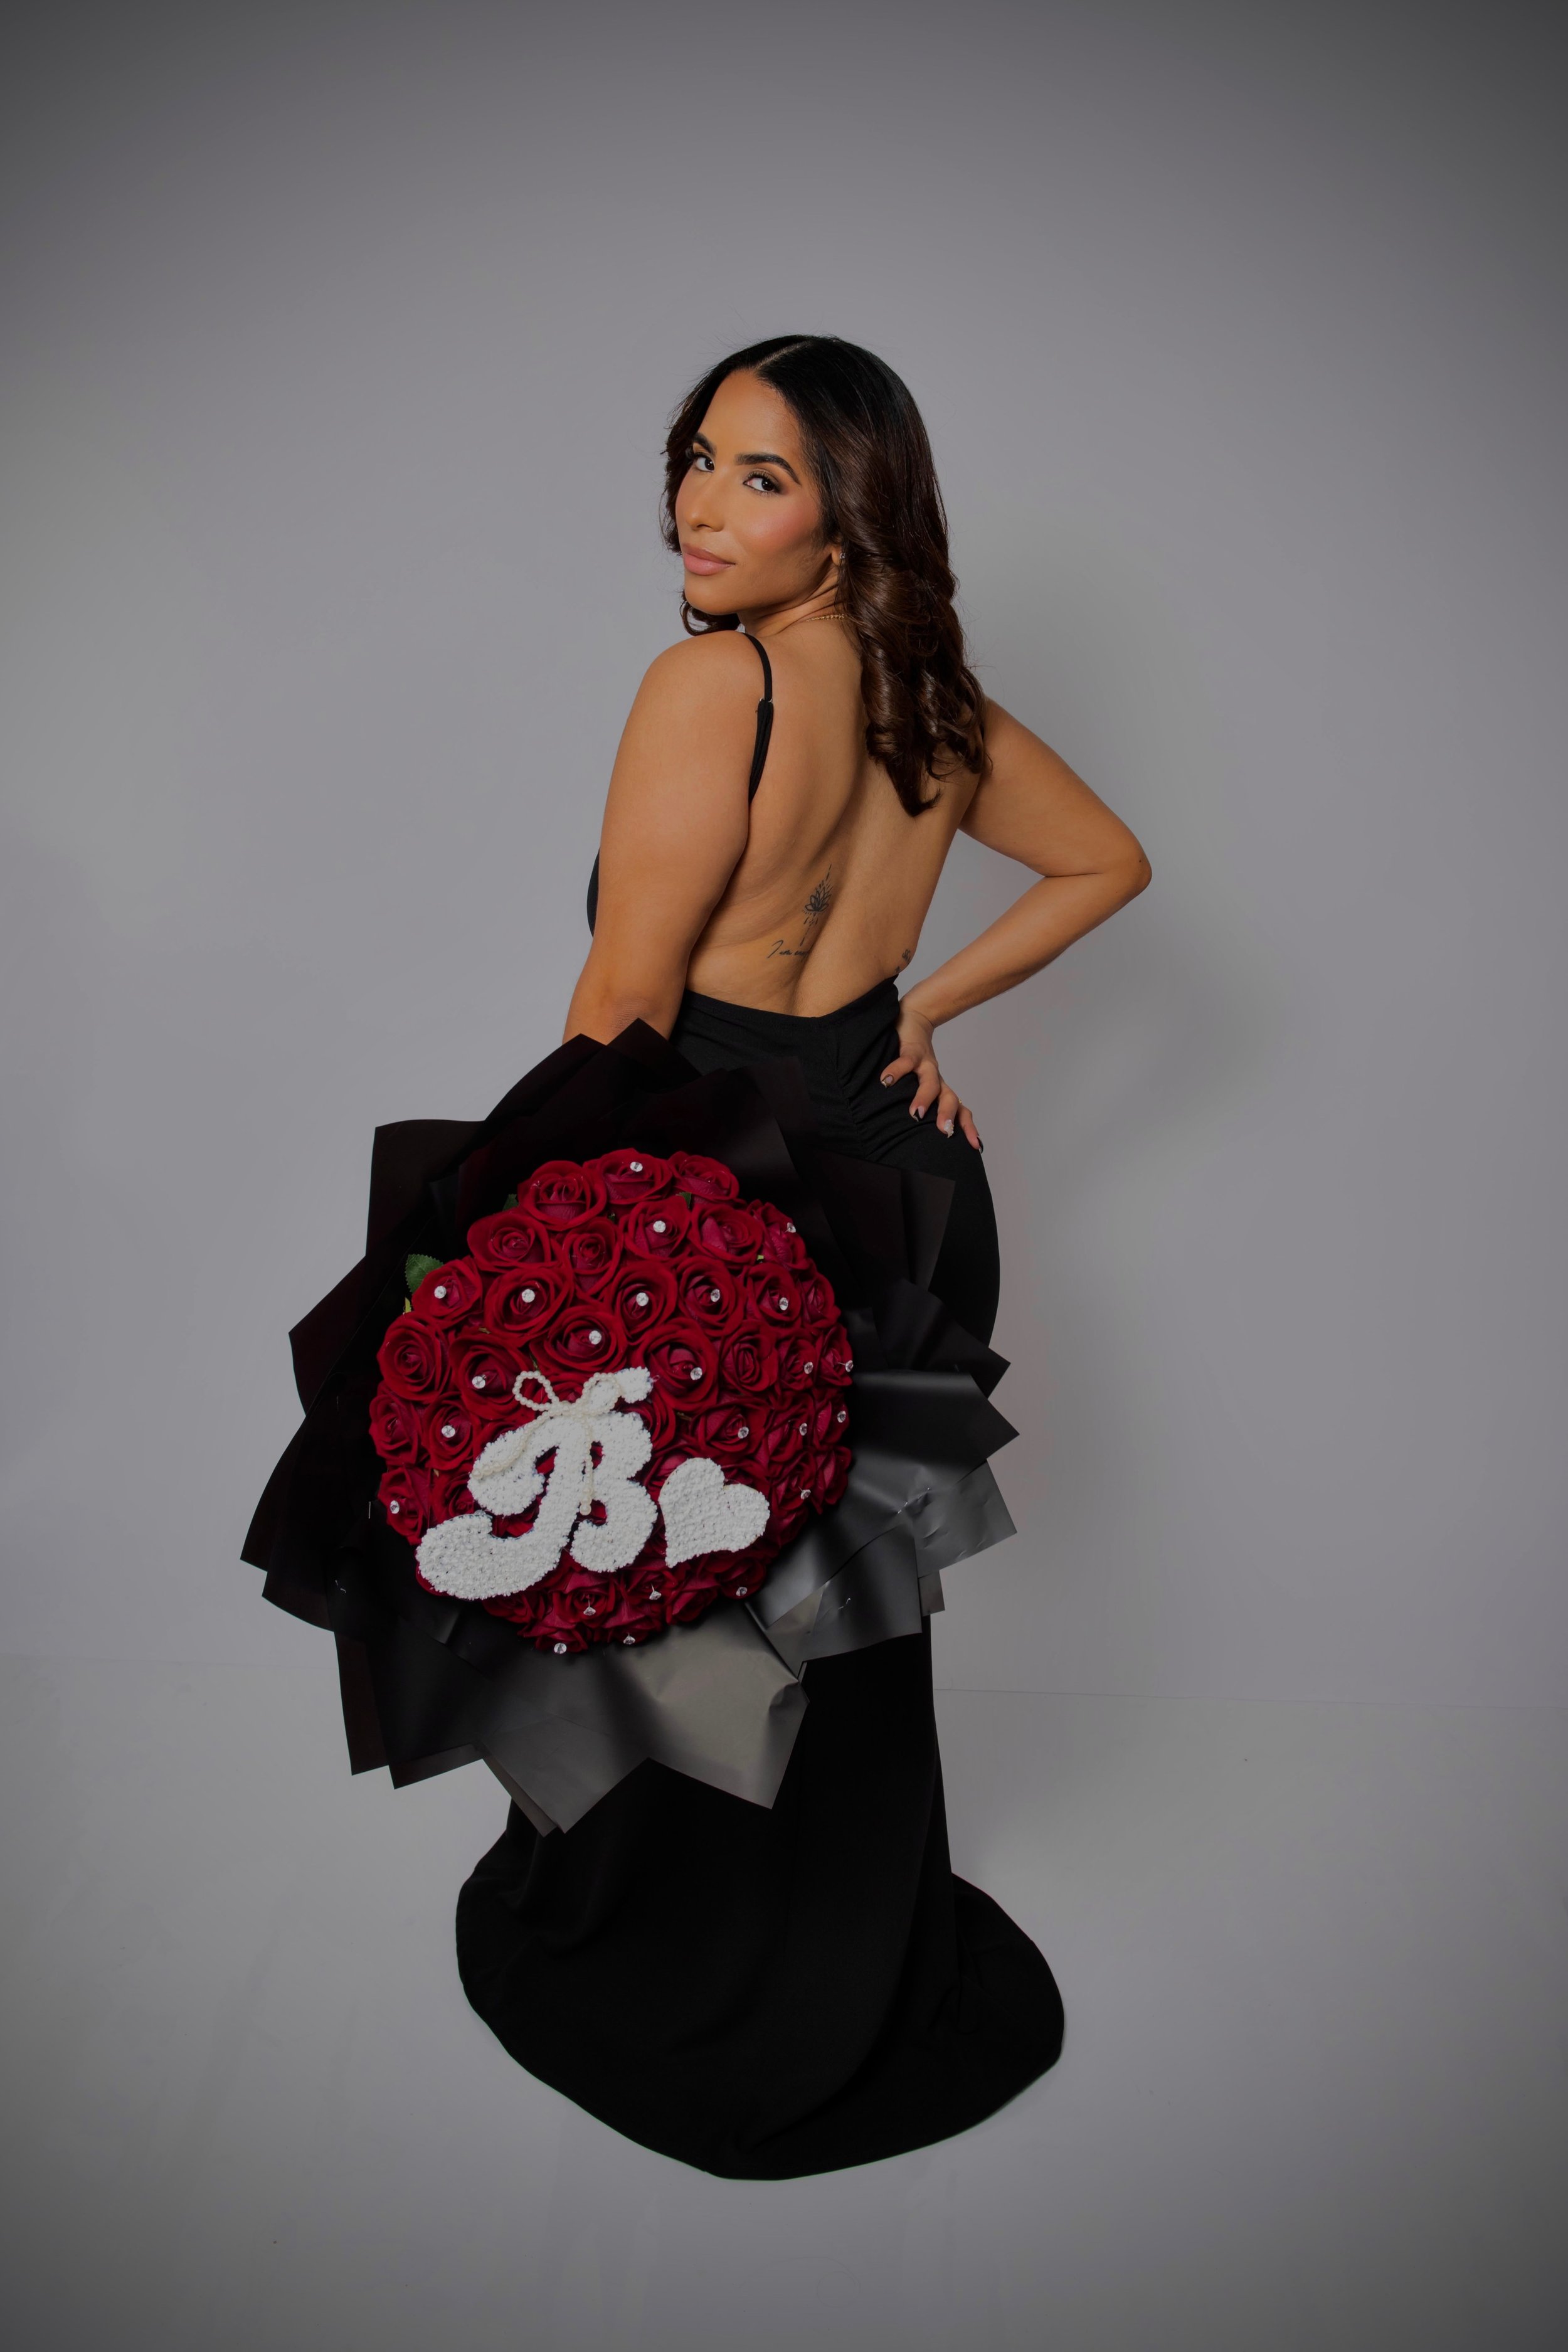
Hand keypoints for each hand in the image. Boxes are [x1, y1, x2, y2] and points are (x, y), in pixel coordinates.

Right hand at [880, 1006, 981, 1148]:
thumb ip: (919, 1103)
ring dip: (924, 1098)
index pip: (961, 1110)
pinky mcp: (911, 1050)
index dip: (968, 1127)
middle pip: (949, 1099)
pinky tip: (886, 1081)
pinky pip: (906, 1061)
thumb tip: (912, 1130)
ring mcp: (925, 1064)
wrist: (914, 1018)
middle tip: (945, 1132)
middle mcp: (937, 1078)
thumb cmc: (914, 1057)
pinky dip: (896, 1071)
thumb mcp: (919, 1082)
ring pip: (931, 1082)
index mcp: (941, 1089)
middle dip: (948, 1116)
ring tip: (916, 1113)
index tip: (976, 1146)